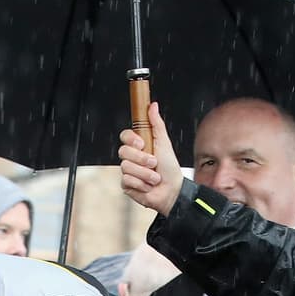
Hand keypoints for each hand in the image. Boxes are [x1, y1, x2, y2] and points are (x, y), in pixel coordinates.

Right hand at [119, 101, 181, 216]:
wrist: (171, 190)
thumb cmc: (169, 167)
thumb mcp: (164, 143)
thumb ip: (156, 124)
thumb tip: (153, 105)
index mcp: (139, 146)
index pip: (125, 136)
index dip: (130, 139)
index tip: (142, 143)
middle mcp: (131, 158)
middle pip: (123, 152)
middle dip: (141, 159)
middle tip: (154, 163)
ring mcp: (127, 171)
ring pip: (126, 167)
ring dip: (144, 173)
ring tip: (155, 178)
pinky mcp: (126, 185)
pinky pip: (127, 180)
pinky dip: (141, 184)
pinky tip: (148, 186)